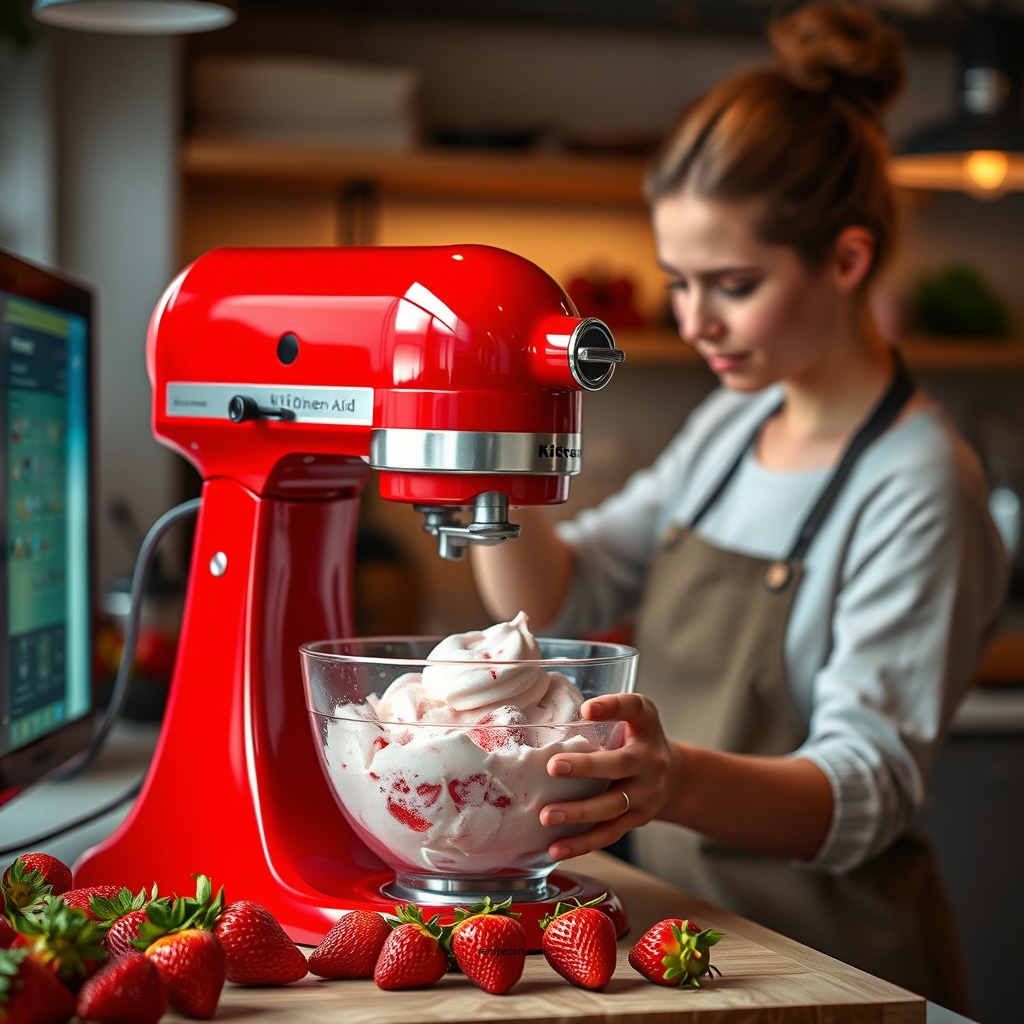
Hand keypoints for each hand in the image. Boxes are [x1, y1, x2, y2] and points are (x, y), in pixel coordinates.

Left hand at [540, 692, 673, 860]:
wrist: (674, 778)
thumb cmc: (635, 740)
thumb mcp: (630, 717)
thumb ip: (601, 715)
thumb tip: (541, 718)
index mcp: (646, 724)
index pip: (636, 709)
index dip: (613, 707)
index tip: (587, 709)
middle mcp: (650, 759)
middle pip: (621, 764)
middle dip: (587, 767)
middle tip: (553, 767)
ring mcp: (647, 792)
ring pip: (613, 805)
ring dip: (579, 812)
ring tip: (547, 816)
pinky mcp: (638, 819)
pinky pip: (609, 833)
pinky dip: (582, 843)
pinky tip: (556, 848)